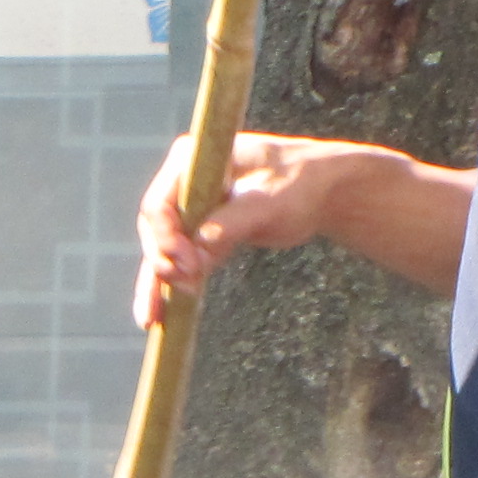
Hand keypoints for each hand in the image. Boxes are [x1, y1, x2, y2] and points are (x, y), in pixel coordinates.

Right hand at [134, 129, 352, 324]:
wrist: (323, 192)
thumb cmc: (300, 184)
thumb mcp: (270, 202)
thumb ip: (234, 222)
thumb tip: (198, 248)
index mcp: (194, 160)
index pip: (160, 203)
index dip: (166, 237)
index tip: (187, 263)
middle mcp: (185, 182)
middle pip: (156, 229)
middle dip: (163, 261)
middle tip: (186, 285)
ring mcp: (192, 208)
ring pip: (162, 249)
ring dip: (157, 281)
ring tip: (154, 317)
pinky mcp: (203, 231)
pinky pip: (179, 260)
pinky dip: (170, 285)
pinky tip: (157, 315)